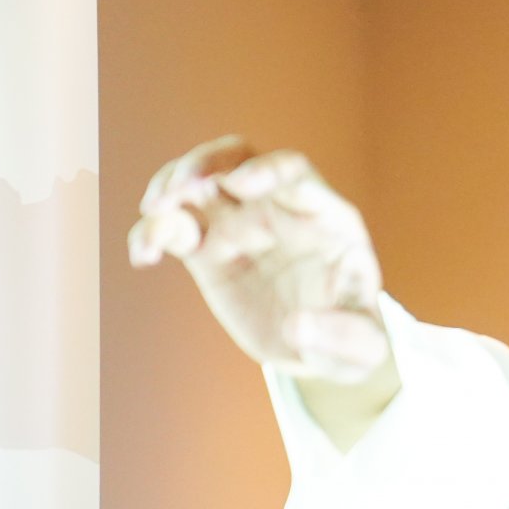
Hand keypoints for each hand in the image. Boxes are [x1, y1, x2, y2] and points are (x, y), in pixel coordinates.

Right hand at [128, 135, 389, 382]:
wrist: (321, 348)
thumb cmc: (352, 339)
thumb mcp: (365, 349)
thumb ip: (344, 337)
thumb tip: (297, 327)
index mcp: (327, 219)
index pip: (297, 176)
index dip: (269, 171)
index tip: (239, 185)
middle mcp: (281, 211)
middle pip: (240, 159)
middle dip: (207, 162)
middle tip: (179, 188)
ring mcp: (242, 226)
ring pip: (201, 180)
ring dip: (172, 182)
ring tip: (153, 212)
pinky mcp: (210, 250)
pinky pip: (175, 225)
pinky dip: (152, 231)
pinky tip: (144, 257)